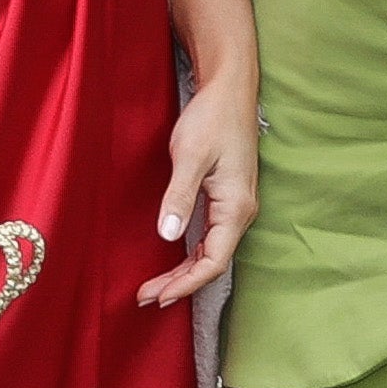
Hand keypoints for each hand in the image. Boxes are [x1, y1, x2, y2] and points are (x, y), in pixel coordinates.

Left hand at [140, 72, 255, 309]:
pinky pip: (211, 237)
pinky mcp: (227, 199)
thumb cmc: (212, 118)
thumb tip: (168, 236)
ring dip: (184, 272)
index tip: (157, 296)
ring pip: (211, 252)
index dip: (185, 284)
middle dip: (180, 284)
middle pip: (212, 262)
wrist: (230, 90)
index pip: (214, 262)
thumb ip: (178, 197)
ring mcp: (235, 207)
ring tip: (155, 288)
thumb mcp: (190, 156)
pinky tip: (173, 262)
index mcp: (236, 207)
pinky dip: (191, 254)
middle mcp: (241, 213)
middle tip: (145, 298)